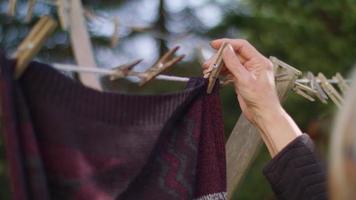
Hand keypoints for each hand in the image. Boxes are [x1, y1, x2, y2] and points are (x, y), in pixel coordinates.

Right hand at [203, 38, 301, 155]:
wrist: (263, 115)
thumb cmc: (260, 99)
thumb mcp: (245, 79)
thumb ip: (234, 63)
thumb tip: (225, 49)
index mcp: (259, 61)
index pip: (242, 46)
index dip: (227, 43)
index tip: (213, 44)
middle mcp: (254, 65)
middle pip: (234, 55)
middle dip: (219, 58)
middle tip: (207, 65)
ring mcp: (248, 73)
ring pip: (230, 64)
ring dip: (219, 66)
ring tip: (208, 71)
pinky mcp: (242, 80)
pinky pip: (230, 72)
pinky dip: (222, 73)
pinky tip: (214, 76)